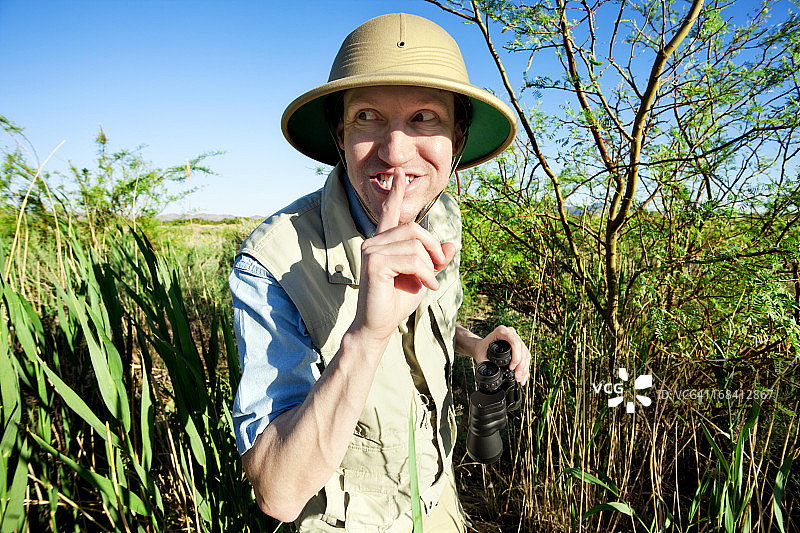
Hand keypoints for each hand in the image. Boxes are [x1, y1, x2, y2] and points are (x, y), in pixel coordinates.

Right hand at [351, 168, 456, 343]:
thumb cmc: (397, 301)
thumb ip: (435, 260)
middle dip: (433, 248)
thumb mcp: (424, 277)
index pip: (389, 211)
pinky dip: (426, 274)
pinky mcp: (374, 263)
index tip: (399, 173)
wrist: (379, 326)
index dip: (396, 192)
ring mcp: (371, 251)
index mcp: (383, 242)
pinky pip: (412, 259)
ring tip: (429, 283)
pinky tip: (426, 287)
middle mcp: (374, 242)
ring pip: (415, 245)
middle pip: (414, 228)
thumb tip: (452, 243)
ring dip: (430, 267)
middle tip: (438, 269)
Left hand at [475, 326, 530, 385]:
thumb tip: (491, 374)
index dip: (516, 356)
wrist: (481, 347)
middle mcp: (511, 333)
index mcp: (501, 331)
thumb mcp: (481, 356)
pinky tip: (523, 377)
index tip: (511, 368)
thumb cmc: (481, 350)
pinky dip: (525, 367)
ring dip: (524, 368)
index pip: (514, 343)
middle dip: (521, 366)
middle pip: (522, 349)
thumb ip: (485, 364)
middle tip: (517, 378)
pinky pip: (525, 356)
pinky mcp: (519, 346)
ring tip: (520, 380)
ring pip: (526, 354)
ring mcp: (516, 338)